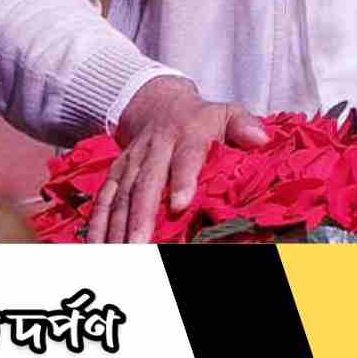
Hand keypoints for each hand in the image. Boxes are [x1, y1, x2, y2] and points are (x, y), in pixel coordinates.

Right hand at [87, 76, 266, 242]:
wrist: (160, 104)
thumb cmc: (203, 119)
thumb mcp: (226, 112)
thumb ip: (243, 125)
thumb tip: (260, 139)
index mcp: (187, 135)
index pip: (185, 158)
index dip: (182, 180)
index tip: (180, 205)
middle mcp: (155, 148)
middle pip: (146, 183)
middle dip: (141, 215)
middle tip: (139, 245)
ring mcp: (132, 161)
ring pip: (122, 194)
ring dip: (117, 225)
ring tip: (117, 253)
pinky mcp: (116, 171)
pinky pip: (104, 197)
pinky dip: (97, 222)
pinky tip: (95, 246)